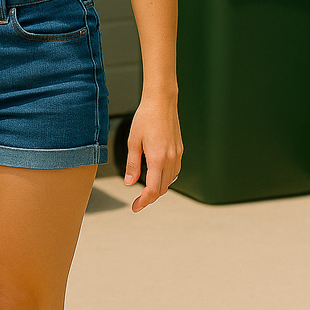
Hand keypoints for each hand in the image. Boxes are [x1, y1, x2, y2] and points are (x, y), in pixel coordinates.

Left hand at [123, 94, 182, 211]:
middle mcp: (170, 159)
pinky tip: (156, 176)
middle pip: (162, 189)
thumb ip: (132, 165)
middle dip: (149, 198)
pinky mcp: (179, 150)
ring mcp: (177, 155)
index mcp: (157, 159)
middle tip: (137, 202)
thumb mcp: (133, 142)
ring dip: (158, 189)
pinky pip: (174, 172)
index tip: (135, 207)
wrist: (162, 102)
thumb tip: (129, 183)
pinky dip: (165, 179)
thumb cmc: (145, 119)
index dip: (143, 202)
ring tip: (145, 191)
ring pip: (170, 182)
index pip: (152, 189)